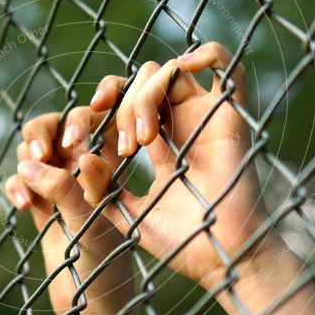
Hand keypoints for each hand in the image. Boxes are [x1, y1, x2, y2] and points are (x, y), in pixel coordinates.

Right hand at [4, 108, 132, 314]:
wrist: (94, 310)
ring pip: (36, 147)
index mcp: (113, 164)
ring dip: (28, 158)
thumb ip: (65, 191)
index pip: (102, 115)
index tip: (78, 133)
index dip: (90, 107)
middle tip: (43, 152)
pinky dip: (17, 184)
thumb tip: (36, 161)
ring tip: (31, 189)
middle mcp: (88, 169)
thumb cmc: (106, 268)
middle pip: (60, 121)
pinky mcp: (42, 204)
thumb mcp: (89, 225)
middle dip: (46, 130)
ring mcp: (62, 185)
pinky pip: (21, 177)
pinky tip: (23, 207)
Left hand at [76, 42, 276, 287]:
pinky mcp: (231, 119)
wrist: (221, 261)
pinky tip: (182, 71)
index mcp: (162, 144)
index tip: (89, 120)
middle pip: (146, 80)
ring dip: (146, 96)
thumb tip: (83, 156)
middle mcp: (184, 126)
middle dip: (123, 104)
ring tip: (142, 141)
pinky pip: (229, 67)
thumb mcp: (128, 214)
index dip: (107, 97)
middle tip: (124, 148)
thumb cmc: (182, 244)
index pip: (131, 98)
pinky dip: (205, 54)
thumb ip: (103, 189)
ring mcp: (207, 119)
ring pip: (171, 71)